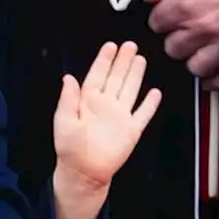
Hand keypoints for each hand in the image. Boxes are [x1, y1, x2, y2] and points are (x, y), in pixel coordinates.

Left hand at [53, 40, 161, 192]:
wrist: (84, 173)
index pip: (98, 74)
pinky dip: (150, 104)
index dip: (104, 60)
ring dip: (135, 75)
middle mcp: (106, 105)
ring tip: (140, 59)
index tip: (111, 46)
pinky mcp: (131, 131)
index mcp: (88, 101)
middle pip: (116, 78)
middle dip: (123, 61)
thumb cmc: (70, 150)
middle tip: (130, 44)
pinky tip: (155, 93)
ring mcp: (120, 117)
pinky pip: (143, 114)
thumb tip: (68, 77)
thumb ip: (67, 98)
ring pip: (130, 90)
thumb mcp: (64, 120)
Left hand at [143, 0, 218, 90]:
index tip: (169, 11)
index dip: (161, 16)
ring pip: (196, 67)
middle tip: (185, 26)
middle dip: (176, 37)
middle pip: (173, 49)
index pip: (156, 24)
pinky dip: (217, 77)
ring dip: (195, 57)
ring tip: (200, 43)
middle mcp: (204, 27)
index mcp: (187, 2)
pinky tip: (215, 65)